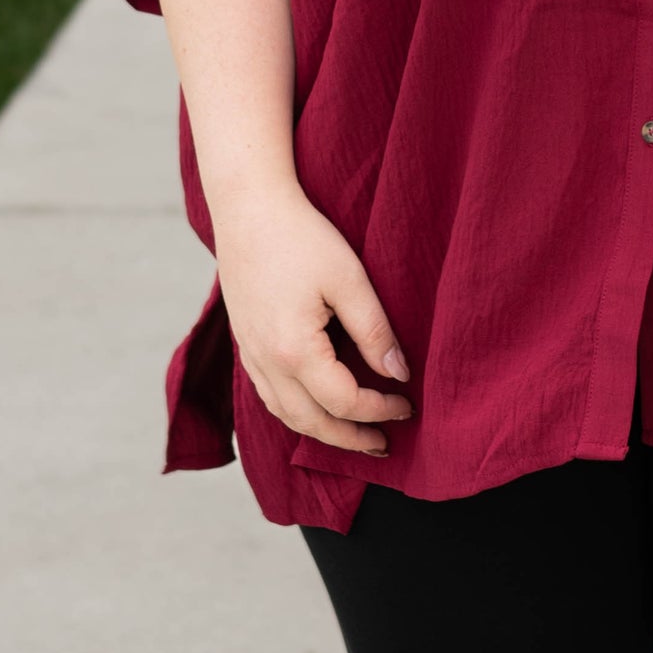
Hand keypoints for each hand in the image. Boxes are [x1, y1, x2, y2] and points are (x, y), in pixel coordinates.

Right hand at [214, 182, 413, 455]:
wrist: (248, 207)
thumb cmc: (302, 237)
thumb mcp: (349, 279)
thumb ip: (375, 331)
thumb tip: (399, 374)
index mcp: (295, 351)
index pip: (344, 402)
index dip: (380, 410)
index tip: (408, 405)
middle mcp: (267, 363)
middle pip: (311, 423)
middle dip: (350, 439)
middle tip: (384, 444)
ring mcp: (250, 356)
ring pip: (286, 415)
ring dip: (322, 431)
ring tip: (354, 433)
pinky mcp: (244, 344)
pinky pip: (269, 396)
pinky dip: (296, 413)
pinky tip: (316, 406)